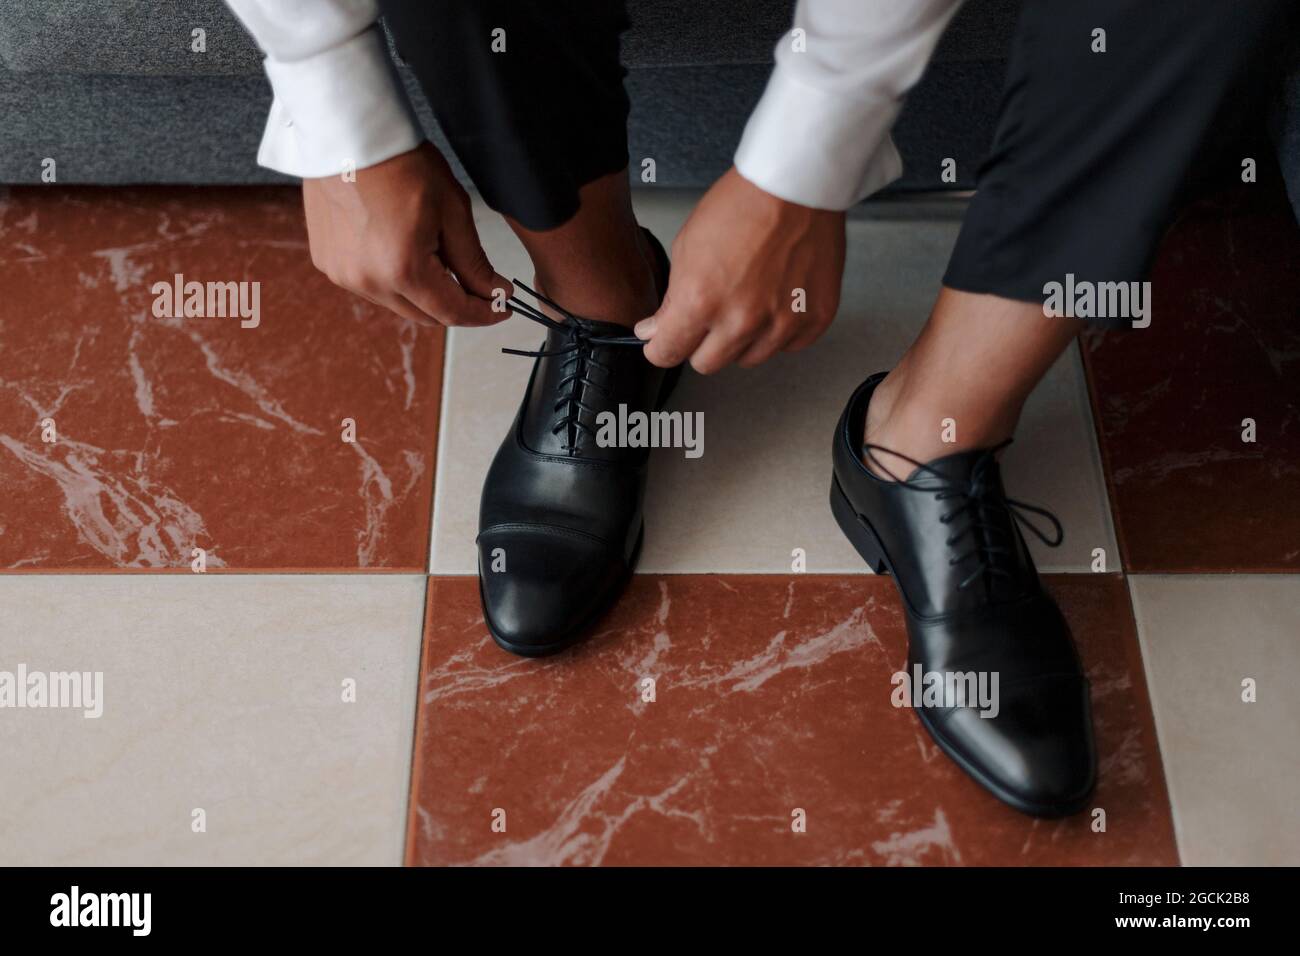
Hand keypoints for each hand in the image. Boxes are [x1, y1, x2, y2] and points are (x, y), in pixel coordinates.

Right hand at [302, 142, 510, 325]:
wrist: (347, 133)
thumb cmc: (400, 162)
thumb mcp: (452, 211)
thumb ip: (473, 262)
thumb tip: (493, 293)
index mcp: (402, 270)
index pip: (453, 312)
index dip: (483, 313)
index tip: (501, 307)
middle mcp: (367, 281)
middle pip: (425, 315)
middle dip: (456, 305)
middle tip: (480, 287)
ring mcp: (343, 274)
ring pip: (398, 303)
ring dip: (423, 293)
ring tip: (440, 260)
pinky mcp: (328, 262)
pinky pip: (370, 286)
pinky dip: (393, 279)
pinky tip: (404, 251)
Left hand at [636, 166, 845, 372]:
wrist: (796, 185)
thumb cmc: (743, 205)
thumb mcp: (688, 246)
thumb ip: (672, 299)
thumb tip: (657, 331)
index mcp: (701, 302)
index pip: (666, 354)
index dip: (660, 345)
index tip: (663, 340)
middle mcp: (742, 321)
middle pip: (706, 364)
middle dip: (701, 342)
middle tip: (709, 314)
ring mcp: (782, 325)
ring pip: (747, 359)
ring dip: (742, 338)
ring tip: (748, 298)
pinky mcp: (814, 320)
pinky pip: (787, 347)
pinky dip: (779, 331)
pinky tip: (776, 299)